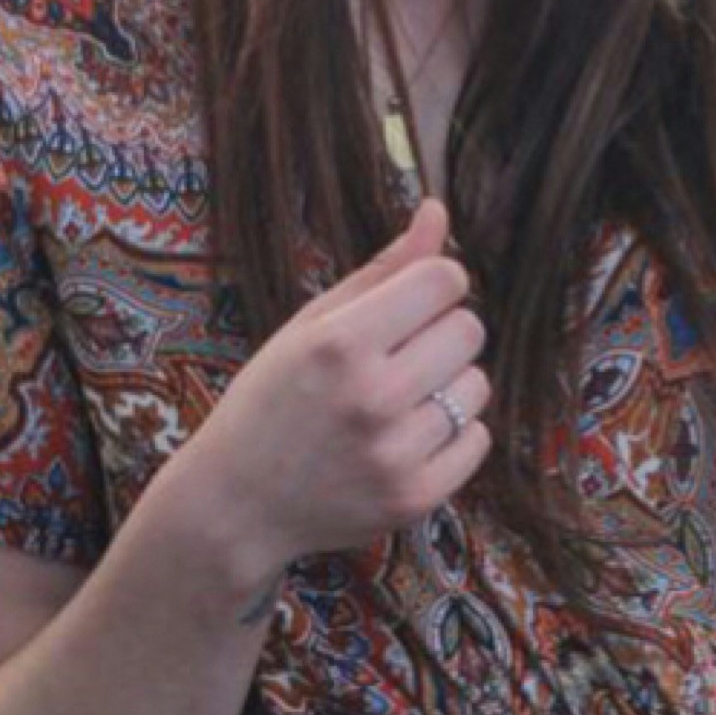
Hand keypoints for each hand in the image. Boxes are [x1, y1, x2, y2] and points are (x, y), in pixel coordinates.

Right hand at [189, 190, 492, 572]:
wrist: (238, 503)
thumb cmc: (271, 400)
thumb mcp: (310, 325)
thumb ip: (382, 269)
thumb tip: (437, 211)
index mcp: (341, 343)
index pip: (444, 280)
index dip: (433, 284)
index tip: (409, 302)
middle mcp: (373, 397)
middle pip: (469, 330)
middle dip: (441, 332)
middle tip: (398, 355)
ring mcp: (396, 454)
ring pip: (477, 385)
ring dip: (447, 385)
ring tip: (396, 401)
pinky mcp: (415, 498)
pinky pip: (477, 440)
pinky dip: (452, 435)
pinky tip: (406, 438)